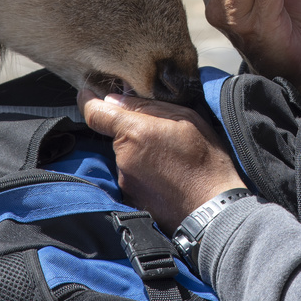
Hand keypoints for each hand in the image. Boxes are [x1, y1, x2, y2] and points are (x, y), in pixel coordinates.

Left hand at [79, 92, 244, 229]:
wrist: (212, 207)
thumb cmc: (205, 159)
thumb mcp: (186, 118)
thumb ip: (148, 106)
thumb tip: (116, 99)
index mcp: (134, 131)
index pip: (94, 112)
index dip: (89, 100)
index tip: (88, 93)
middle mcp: (123, 157)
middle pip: (115, 135)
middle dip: (131, 130)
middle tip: (161, 133)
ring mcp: (125, 180)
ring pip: (124, 156)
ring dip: (139, 152)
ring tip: (169, 157)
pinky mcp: (130, 199)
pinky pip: (131, 176)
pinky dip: (144, 172)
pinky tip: (166, 175)